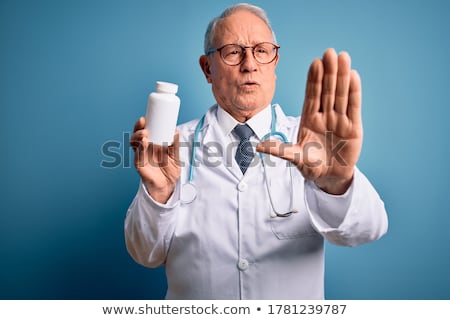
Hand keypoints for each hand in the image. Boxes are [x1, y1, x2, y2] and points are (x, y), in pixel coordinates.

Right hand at [130, 117, 180, 202]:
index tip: (145, 117)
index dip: (142, 124)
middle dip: (138, 127)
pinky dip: (140, 148)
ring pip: (134, 143)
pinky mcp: (140, 165)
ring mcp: (140, 156)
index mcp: (150, 144)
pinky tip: (144, 142)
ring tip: (145, 132)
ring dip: (137, 136)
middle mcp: (143, 149)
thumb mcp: (175, 154)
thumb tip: (176, 131)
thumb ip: (176, 143)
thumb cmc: (170, 169)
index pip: (143, 131)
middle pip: (136, 135)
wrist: (168, 185)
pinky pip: (138, 155)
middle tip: (143, 121)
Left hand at [257, 48, 362, 194]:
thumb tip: (258, 146)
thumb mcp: (294, 157)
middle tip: (330, 52)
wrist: (329, 177)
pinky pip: (353, 107)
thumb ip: (280, 150)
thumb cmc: (310, 166)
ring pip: (340, 94)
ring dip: (342, 77)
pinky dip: (354, 92)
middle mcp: (324, 116)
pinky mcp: (353, 127)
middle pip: (327, 90)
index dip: (314, 79)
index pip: (312, 95)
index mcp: (309, 119)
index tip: (315, 62)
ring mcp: (339, 120)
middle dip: (328, 72)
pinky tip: (353, 76)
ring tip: (344, 57)